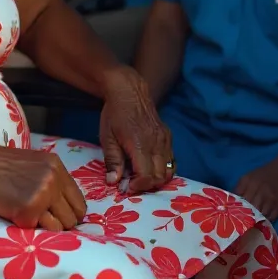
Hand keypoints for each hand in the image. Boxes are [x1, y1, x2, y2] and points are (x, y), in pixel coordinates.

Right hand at [0, 139, 87, 230]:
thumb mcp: (33, 164)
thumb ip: (51, 180)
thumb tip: (63, 206)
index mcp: (57, 167)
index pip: (79, 202)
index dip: (70, 214)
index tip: (58, 218)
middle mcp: (54, 180)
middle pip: (73, 218)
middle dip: (59, 223)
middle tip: (40, 219)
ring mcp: (43, 196)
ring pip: (59, 228)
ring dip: (43, 226)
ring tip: (25, 214)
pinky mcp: (28, 211)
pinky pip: (36, 230)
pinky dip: (25, 226)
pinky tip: (12, 212)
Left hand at [99, 67, 173, 193]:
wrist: (128, 90)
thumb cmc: (114, 114)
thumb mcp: (106, 137)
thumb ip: (112, 161)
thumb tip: (114, 183)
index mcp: (140, 144)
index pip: (147, 176)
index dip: (138, 186)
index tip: (127, 187)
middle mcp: (157, 143)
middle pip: (160, 176)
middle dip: (147, 185)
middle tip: (132, 184)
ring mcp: (165, 139)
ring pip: (169, 170)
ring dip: (156, 178)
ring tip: (140, 176)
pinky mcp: (168, 136)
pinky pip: (171, 159)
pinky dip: (162, 168)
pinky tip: (148, 165)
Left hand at [234, 154, 277, 221]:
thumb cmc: (270, 171)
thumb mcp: (252, 175)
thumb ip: (243, 187)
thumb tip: (234, 201)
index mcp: (247, 181)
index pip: (235, 198)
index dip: (233, 207)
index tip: (231, 215)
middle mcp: (256, 189)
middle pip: (246, 208)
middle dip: (244, 217)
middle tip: (242, 225)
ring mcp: (268, 198)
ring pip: (258, 214)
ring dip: (255, 221)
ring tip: (253, 227)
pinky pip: (271, 217)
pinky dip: (267, 221)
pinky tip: (265, 224)